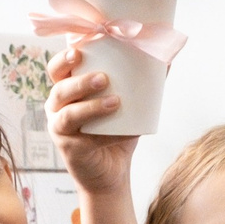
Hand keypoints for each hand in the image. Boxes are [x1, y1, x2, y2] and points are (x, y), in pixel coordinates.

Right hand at [46, 45, 137, 196]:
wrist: (112, 171)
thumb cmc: (116, 132)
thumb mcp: (128, 105)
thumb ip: (141, 83)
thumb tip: (167, 61)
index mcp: (67, 90)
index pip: (57, 70)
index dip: (63, 59)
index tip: (78, 51)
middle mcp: (57, 108)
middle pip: (60, 90)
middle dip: (80, 82)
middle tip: (104, 78)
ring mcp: (60, 130)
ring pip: (68, 115)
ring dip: (90, 107)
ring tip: (115, 102)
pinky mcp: (70, 150)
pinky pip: (86, 140)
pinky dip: (108, 135)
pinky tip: (127, 132)